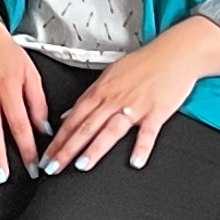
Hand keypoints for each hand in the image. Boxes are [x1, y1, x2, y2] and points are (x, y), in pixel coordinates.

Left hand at [43, 17, 219, 172]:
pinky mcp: (156, 111)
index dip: (57, 139)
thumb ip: (89, 97)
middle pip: (85, 127)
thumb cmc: (143, 64)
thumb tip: (69, 115)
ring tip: (82, 165)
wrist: (174, 53)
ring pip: (110, 130)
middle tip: (52, 167)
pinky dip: (141, 147)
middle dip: (66, 149)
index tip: (46, 156)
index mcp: (100, 91)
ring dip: (95, 148)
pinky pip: (148, 133)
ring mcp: (135, 106)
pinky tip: (135, 161)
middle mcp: (113, 99)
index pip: (72, 118)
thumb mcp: (109, 76)